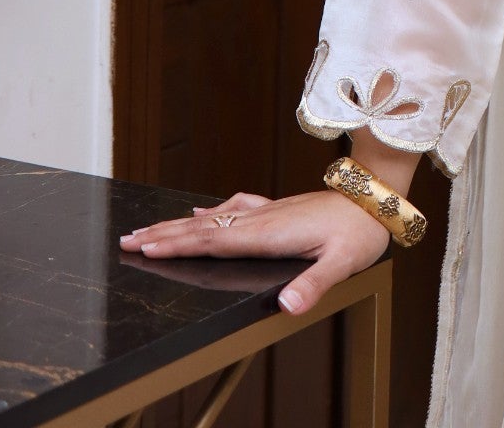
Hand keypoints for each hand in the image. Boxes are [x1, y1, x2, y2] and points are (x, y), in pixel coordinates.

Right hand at [118, 187, 389, 314]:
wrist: (376, 197)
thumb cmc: (360, 231)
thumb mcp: (343, 263)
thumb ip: (314, 284)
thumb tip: (286, 306)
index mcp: (270, 233)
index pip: (215, 242)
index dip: (180, 245)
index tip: (146, 247)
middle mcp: (263, 219)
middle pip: (203, 227)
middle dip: (164, 233)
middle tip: (127, 238)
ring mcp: (268, 212)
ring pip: (213, 217)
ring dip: (178, 223)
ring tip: (148, 228)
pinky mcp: (276, 210)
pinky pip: (233, 208)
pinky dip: (209, 212)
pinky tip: (199, 211)